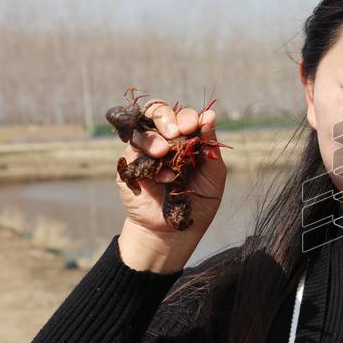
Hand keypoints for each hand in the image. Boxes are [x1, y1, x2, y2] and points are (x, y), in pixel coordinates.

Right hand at [115, 96, 226, 269]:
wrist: (175, 231)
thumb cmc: (198, 201)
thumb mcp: (213, 174)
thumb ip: (210, 144)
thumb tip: (209, 114)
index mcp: (186, 138)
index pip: (183, 116)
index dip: (187, 116)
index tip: (194, 125)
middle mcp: (164, 140)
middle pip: (157, 111)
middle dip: (166, 117)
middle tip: (176, 132)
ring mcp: (144, 151)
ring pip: (142, 128)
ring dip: (154, 137)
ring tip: (165, 152)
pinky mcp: (129, 165)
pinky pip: (131, 151)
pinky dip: (146, 158)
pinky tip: (161, 175)